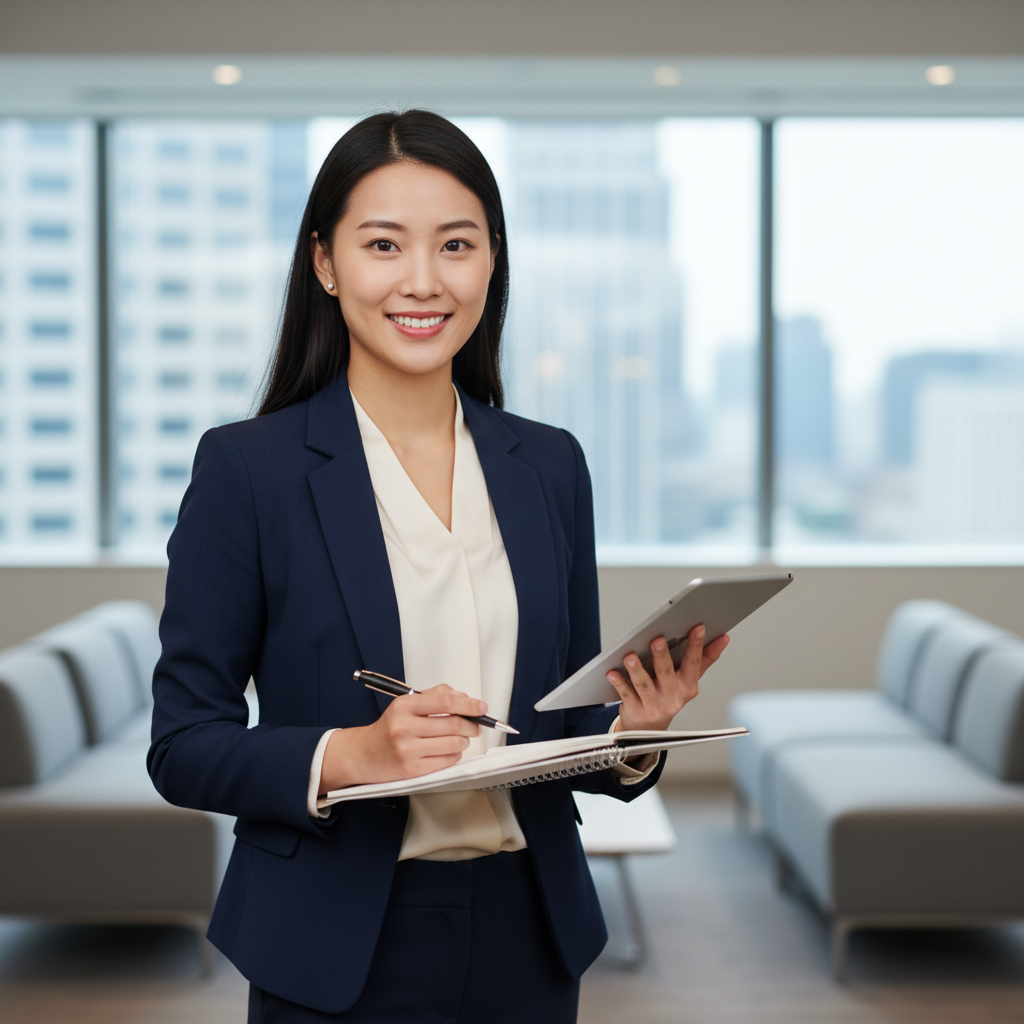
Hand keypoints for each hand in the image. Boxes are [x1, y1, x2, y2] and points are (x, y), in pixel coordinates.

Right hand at [319, 684, 484, 791]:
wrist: (363, 754)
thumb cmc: (388, 728)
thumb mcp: (406, 704)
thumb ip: (435, 696)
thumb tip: (464, 698)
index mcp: (404, 706)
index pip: (446, 701)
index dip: (469, 704)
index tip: (481, 707)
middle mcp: (404, 727)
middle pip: (453, 724)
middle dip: (471, 725)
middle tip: (475, 725)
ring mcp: (408, 750)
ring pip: (453, 744)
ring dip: (463, 741)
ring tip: (459, 738)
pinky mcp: (412, 770)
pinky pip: (446, 762)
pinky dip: (454, 755)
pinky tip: (448, 751)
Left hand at [606, 626, 729, 731]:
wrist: (649, 728)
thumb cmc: (669, 696)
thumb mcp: (689, 680)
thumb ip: (705, 658)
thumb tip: (723, 638)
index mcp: (687, 686)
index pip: (693, 663)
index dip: (697, 645)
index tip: (698, 627)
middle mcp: (672, 696)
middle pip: (666, 673)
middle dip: (662, 656)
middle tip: (658, 640)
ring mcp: (653, 705)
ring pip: (644, 685)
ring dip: (636, 669)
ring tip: (630, 656)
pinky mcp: (635, 709)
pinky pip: (626, 694)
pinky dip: (618, 683)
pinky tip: (612, 672)